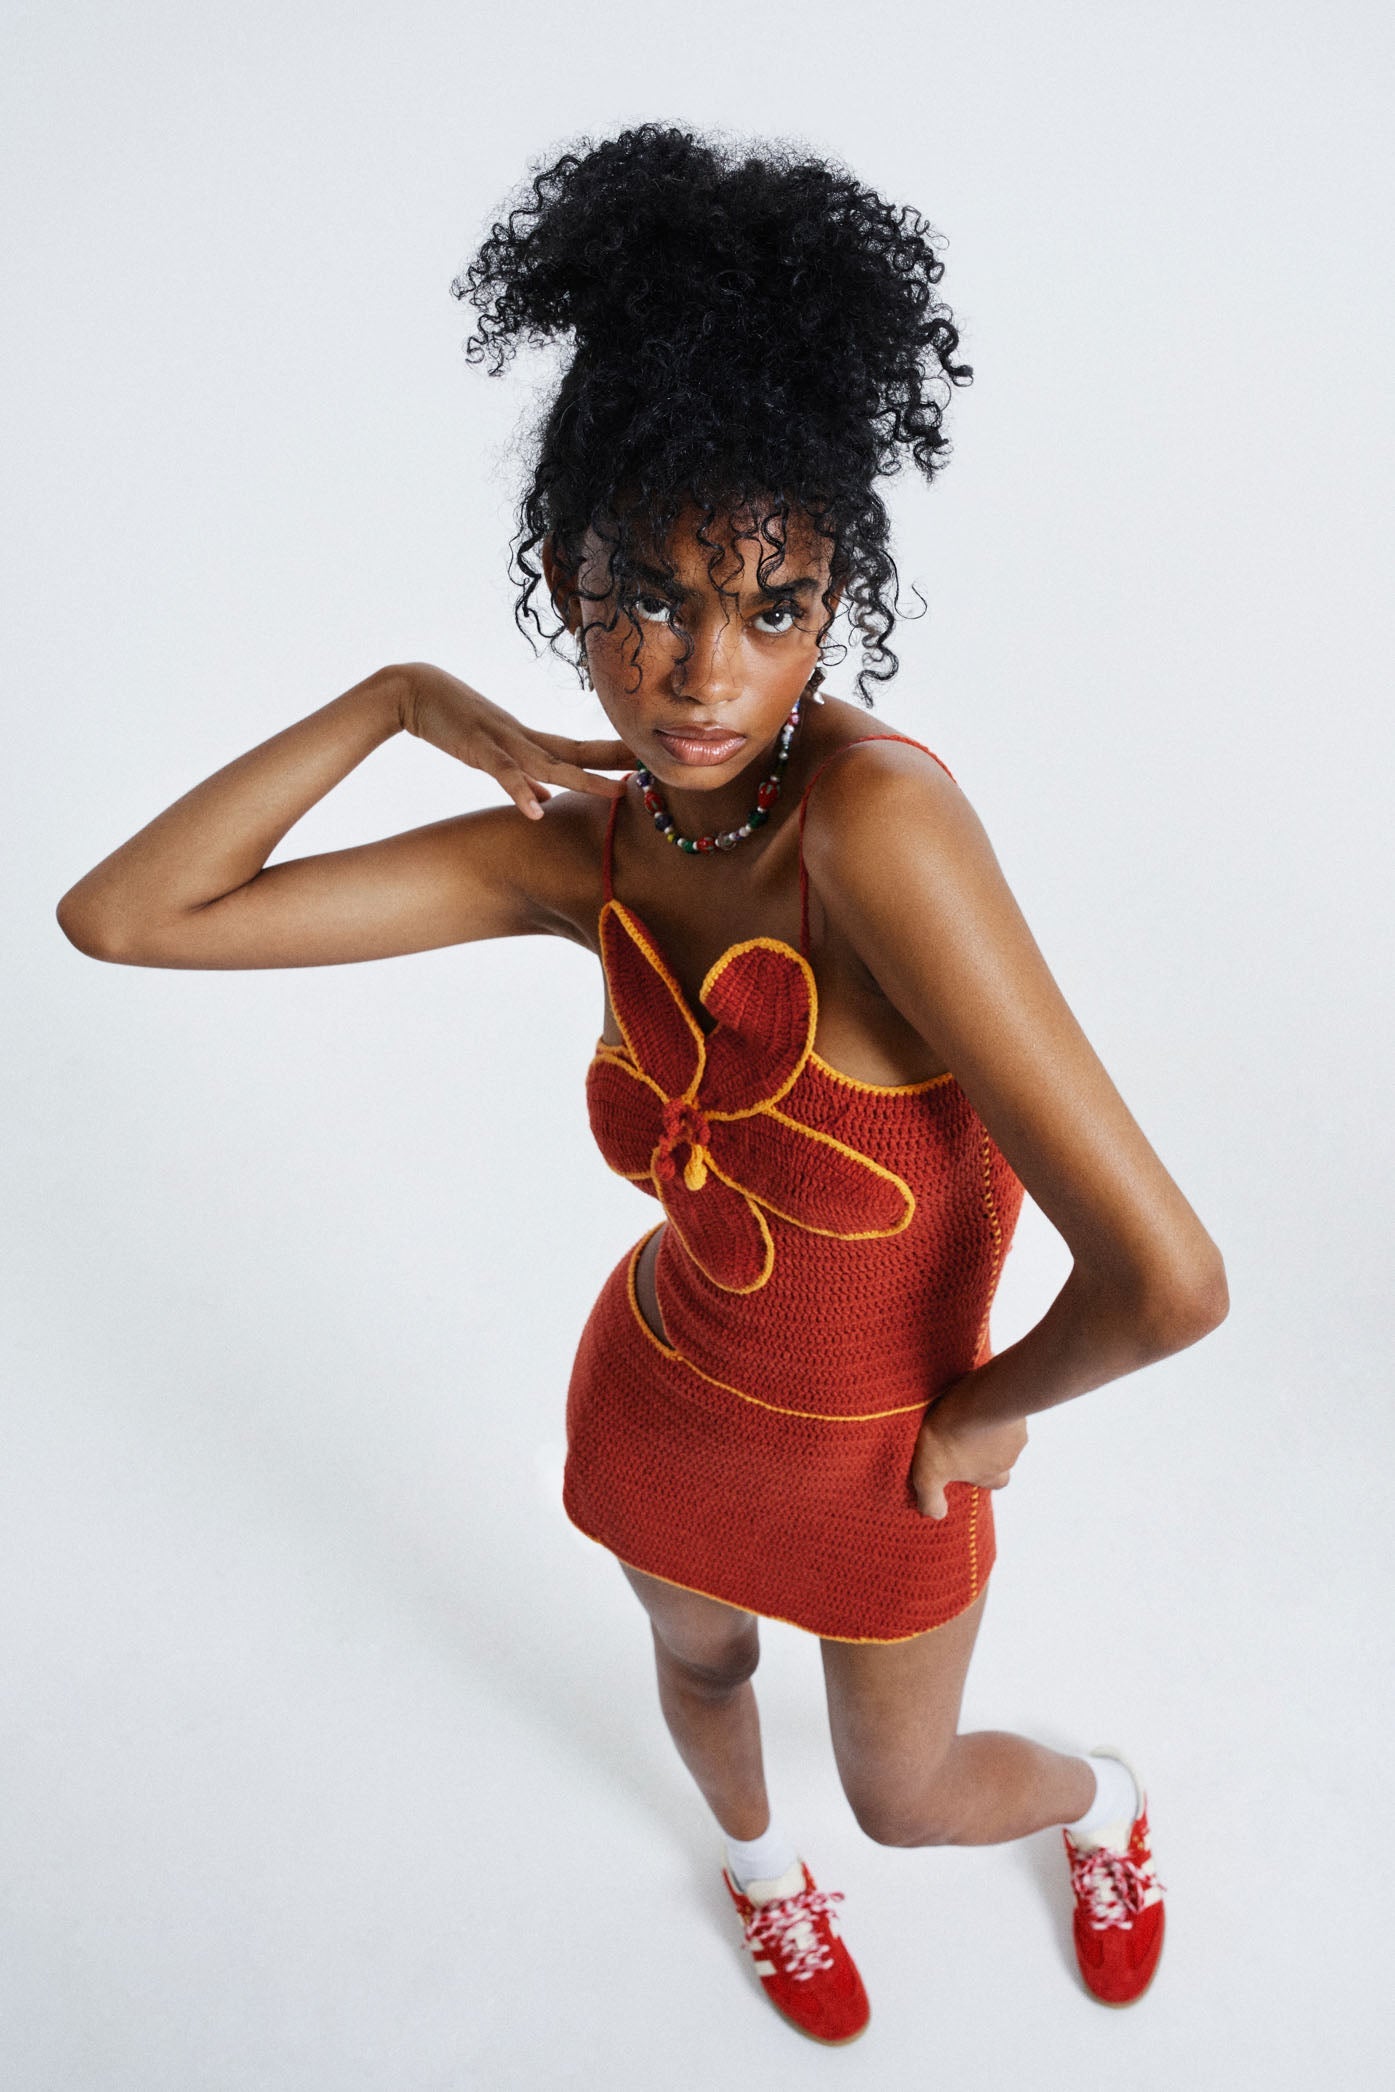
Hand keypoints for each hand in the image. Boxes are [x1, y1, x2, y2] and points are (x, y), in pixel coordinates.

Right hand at [395, 661, 632, 818]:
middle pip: (578, 752)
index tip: (648, 760)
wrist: (413, 691)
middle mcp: (523, 737)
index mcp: (528, 739)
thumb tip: (546, 797)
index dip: (615, 754)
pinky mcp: (476, 748)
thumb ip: (521, 774)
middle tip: (655, 769)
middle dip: (617, 762)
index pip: (580, 748)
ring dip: (584, 779)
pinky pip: (502, 772)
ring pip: (550, 763)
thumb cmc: (452, 720)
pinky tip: (536, 810)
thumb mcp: (492, 752)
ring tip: (616, 793)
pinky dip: (519, 790)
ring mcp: (501, 741)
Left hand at [909, 1381, 1027, 1520]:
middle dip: (987, 1449)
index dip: (981, 1475)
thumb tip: (935, 1515)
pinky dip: (994, 1404)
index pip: (994, 1482)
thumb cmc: (952, 1435)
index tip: (965, 1464)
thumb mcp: (929, 1473)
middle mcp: (1009, 1456)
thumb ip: (931, 1498)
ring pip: (1005, 1431)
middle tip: (967, 1436)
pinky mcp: (1016, 1404)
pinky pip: (1006, 1406)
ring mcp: (1016, 1430)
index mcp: (992, 1475)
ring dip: (991, 1424)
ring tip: (969, 1412)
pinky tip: (978, 1396)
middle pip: (1001, 1457)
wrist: (979, 1398)